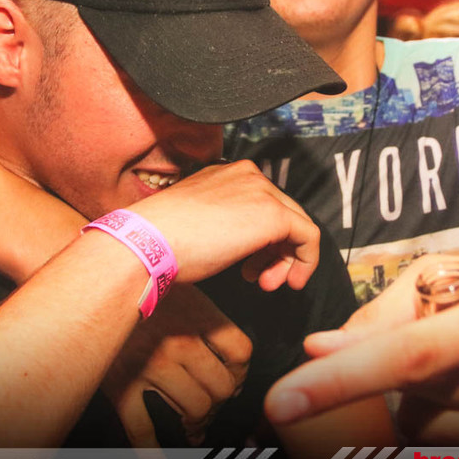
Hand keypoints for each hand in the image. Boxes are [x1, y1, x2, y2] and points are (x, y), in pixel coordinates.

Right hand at [103, 285, 250, 446]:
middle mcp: (179, 342)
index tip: (234, 379)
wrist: (89, 280)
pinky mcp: (122, 385)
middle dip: (220, 401)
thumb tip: (230, 353)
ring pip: (194, 409)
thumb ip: (207, 316)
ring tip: (194, 426)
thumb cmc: (137, 279)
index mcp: (198, 315)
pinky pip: (142, 427)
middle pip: (221, 386)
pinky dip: (152, 453)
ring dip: (198, 423)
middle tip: (212, 405)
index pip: (240, 352)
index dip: (241, 371)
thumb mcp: (182, 286)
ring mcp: (150, 367)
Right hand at [127, 160, 319, 290]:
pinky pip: (308, 237)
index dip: (263, 240)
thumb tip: (238, 240)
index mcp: (227, 174)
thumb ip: (224, 221)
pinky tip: (292, 281)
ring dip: (286, 260)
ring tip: (268, 283)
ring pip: (296, 225)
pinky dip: (305, 261)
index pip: (262, 203)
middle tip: (263, 279)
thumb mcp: (198, 221)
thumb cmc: (163, 238)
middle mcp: (247, 175)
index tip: (252, 267)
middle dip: (276, 252)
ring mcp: (262, 192)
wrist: (151, 243)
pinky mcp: (274, 214)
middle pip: (282, 213)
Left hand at [264, 254, 458, 443]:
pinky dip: (443, 418)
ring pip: (423, 427)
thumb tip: (319, 348)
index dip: (341, 378)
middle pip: (409, 398)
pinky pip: (450, 446)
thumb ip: (382, 313)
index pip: (409, 356)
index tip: (282, 400)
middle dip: (393, 374)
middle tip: (429, 340)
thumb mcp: (453, 274)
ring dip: (418, 399)